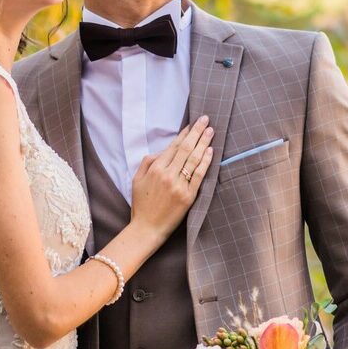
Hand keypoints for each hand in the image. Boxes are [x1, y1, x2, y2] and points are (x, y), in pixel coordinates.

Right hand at [131, 116, 213, 241]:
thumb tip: (163, 150)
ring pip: (193, 159)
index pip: (173, 147)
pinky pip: (199, 175)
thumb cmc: (142, 205)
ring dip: (203, 143)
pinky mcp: (188, 196)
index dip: (184, 134)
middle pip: (185, 148)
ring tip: (210, 131)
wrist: (146, 229)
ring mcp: (179, 185)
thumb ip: (148, 162)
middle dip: (196, 132)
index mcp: (155, 169)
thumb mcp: (137, 180)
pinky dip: (205, 162)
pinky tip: (210, 151)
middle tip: (205, 119)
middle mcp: (167, 174)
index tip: (192, 125)